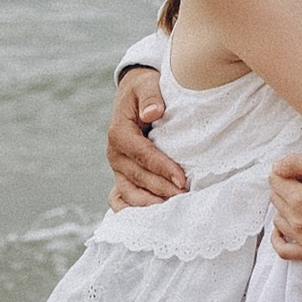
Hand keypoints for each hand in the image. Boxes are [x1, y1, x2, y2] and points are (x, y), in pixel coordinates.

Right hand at [107, 67, 187, 207]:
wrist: (136, 95)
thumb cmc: (145, 89)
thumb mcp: (147, 84)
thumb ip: (151, 96)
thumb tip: (153, 113)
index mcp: (119, 132)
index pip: (142, 155)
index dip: (162, 169)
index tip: (182, 179)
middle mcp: (115, 154)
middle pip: (139, 178)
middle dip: (162, 190)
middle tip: (186, 198)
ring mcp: (117, 168)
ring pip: (130, 194)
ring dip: (151, 204)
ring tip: (174, 210)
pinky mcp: (122, 177)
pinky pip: (122, 200)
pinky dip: (134, 210)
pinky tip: (153, 218)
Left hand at [269, 157, 301, 261]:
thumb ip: (298, 163)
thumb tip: (275, 167)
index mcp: (300, 198)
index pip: (274, 180)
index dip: (288, 172)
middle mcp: (298, 221)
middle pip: (275, 198)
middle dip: (287, 187)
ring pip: (278, 219)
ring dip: (286, 208)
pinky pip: (283, 250)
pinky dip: (277, 239)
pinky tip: (283, 229)